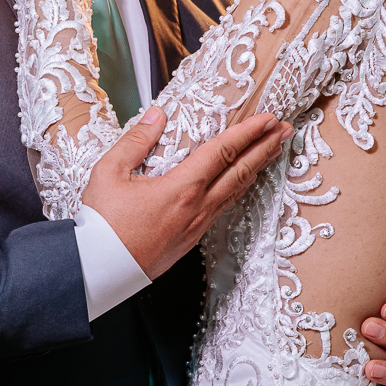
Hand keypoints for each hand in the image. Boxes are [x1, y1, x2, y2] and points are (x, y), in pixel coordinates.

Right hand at [82, 107, 293, 278]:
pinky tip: (242, 183)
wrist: (99, 269)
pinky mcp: (191, 238)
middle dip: (265, 148)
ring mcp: (197, 225)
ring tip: (273, 152)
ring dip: (257, 168)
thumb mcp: (109, 172)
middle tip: (286, 130)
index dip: (248, 133)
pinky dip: (239, 189)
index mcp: (181, 188)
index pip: (223, 153)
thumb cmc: (103, 223)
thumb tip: (156, 115)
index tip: (269, 119)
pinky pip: (223, 207)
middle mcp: (197, 207)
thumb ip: (136, 140)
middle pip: (240, 172)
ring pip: (236, 192)